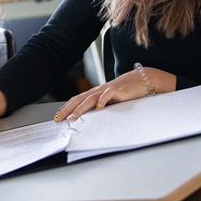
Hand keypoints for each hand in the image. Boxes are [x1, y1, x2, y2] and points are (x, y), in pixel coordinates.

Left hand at [54, 68, 176, 121]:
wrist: (143, 79)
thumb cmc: (127, 92)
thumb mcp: (112, 102)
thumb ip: (103, 108)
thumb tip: (91, 120)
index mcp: (96, 93)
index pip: (77, 100)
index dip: (67, 107)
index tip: (58, 117)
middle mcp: (99, 91)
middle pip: (79, 99)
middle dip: (68, 109)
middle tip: (58, 118)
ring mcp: (108, 89)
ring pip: (90, 98)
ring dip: (81, 107)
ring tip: (73, 116)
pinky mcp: (119, 90)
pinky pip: (109, 94)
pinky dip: (103, 100)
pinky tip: (99, 107)